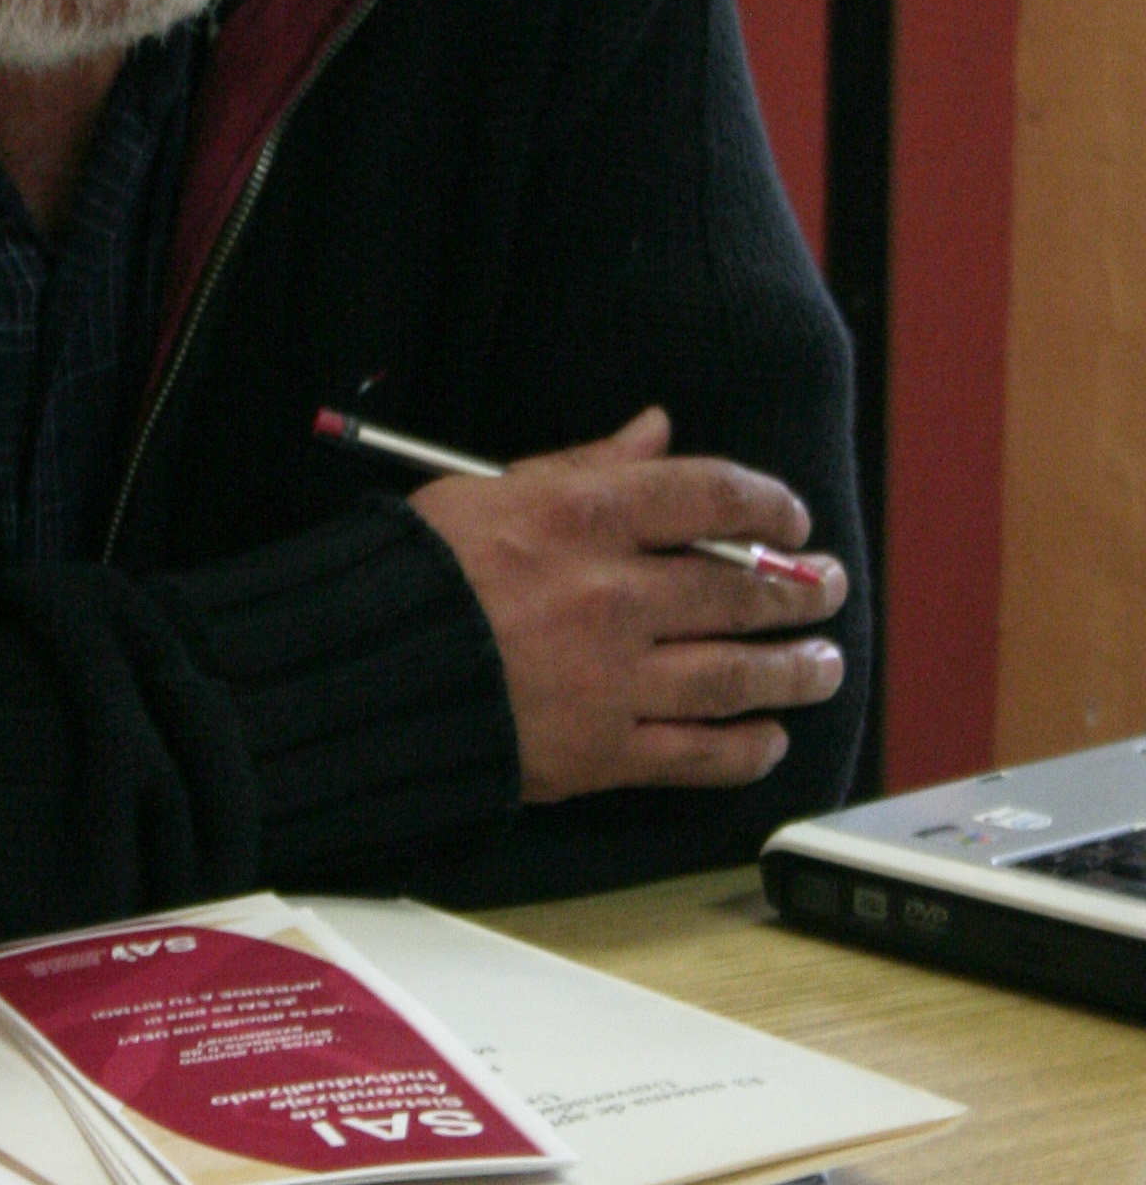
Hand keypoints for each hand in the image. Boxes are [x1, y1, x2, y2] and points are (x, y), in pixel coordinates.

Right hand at [409, 407, 847, 801]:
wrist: (358, 678)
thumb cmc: (412, 576)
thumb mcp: (489, 492)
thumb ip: (584, 464)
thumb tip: (655, 430)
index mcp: (586, 518)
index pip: (712, 496)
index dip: (768, 505)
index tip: (789, 518)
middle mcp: (614, 595)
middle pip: (741, 590)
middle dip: (800, 590)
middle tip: (826, 587)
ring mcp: (615, 678)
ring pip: (739, 675)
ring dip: (796, 670)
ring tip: (824, 666)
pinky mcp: (602, 751)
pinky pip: (699, 754)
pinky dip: (747, 749)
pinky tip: (771, 740)